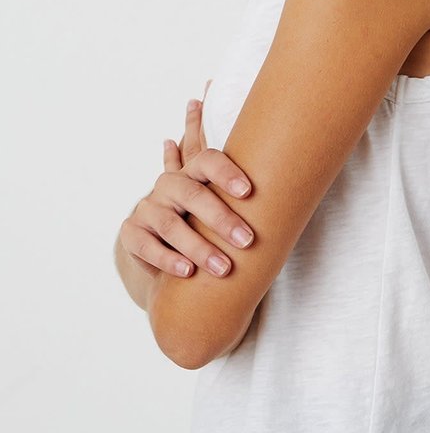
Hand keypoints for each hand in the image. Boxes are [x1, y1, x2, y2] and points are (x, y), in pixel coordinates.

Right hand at [118, 91, 254, 279]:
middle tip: (248, 240)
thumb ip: (245, 188)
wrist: (163, 242)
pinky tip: (188, 272)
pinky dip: (168, 260)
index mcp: (193, 171)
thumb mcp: (222, 201)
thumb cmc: (204, 219)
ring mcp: (148, 208)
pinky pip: (148, 246)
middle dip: (221, 218)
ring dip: (198, 247)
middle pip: (192, 194)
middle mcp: (169, 185)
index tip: (249, 191)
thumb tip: (295, 171)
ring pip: (170, 224)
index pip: (208, 160)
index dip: (227, 172)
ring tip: (223, 267)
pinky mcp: (132, 233)